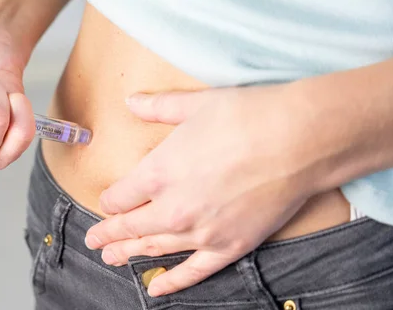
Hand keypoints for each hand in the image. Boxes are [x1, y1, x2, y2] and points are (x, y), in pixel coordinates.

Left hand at [85, 86, 320, 296]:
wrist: (298, 140)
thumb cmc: (245, 116)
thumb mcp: (193, 105)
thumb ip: (157, 107)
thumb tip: (131, 101)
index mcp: (158, 173)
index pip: (120, 196)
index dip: (108, 201)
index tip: (106, 203)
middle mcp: (173, 209)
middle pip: (130, 227)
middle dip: (108, 234)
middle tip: (94, 241)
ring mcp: (201, 232)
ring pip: (154, 250)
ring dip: (129, 255)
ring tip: (111, 260)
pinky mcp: (229, 247)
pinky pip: (193, 273)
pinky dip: (172, 283)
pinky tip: (156, 290)